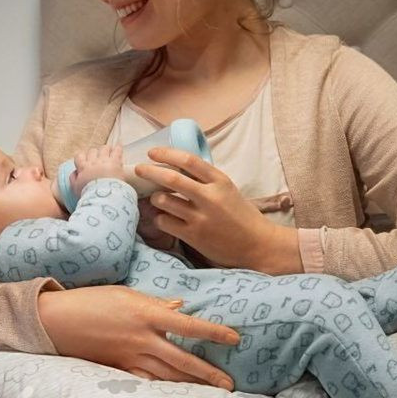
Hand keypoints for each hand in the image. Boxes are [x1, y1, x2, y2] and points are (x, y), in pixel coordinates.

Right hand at [38, 285, 240, 388]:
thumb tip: (180, 305)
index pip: (188, 325)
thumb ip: (155, 302)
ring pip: (167, 376)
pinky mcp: (119, 369)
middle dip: (208, 373)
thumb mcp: (125, 293)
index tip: (235, 338)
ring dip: (190, 386)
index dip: (214, 332)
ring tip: (211, 396)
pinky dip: (162, 391)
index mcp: (147, 314)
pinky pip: (146, 383)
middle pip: (182, 360)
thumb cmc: (91, 300)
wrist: (56, 320)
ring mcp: (130, 357)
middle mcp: (142, 338)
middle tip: (230, 385)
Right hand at [70, 145, 124, 197]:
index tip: (86, 161)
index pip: (79, 156)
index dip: (83, 157)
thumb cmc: (89, 194)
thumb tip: (75, 172)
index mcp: (83, 167)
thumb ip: (73, 178)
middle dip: (95, 154)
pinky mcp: (115, 162)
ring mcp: (104, 160)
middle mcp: (93, 162)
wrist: (102, 196)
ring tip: (110, 153)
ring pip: (104, 148)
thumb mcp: (76, 188)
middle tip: (99, 159)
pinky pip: (117, 150)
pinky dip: (118, 148)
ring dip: (106, 150)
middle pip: (92, 151)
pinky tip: (119, 148)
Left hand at [135, 147, 302, 274]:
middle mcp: (209, 197)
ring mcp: (200, 217)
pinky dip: (160, 218)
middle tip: (138, 169)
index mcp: (220, 181)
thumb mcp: (228, 189)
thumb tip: (177, 168)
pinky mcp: (193, 236)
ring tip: (155, 198)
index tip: (152, 152)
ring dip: (154, 198)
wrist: (258, 245)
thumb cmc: (242, 216)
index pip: (188, 160)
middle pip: (170, 178)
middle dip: (149, 171)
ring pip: (163, 201)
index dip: (166, 154)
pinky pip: (165, 222)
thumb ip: (206, 180)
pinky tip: (163, 218)